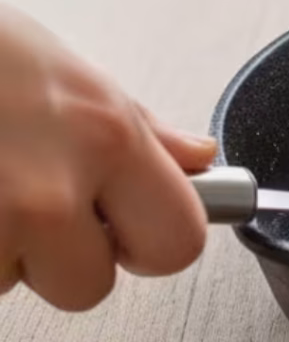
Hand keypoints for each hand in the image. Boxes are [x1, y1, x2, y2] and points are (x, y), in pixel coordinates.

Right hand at [0, 4, 214, 309]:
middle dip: (70, 256)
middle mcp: (52, 190)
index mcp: (108, 137)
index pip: (179, 240)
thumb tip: (197, 159)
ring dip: (5, 249)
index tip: (137, 226)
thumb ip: (141, 129)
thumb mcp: (76, 75)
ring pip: (17, 284)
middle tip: (42, 201)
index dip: (156, 239)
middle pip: (92, 285)